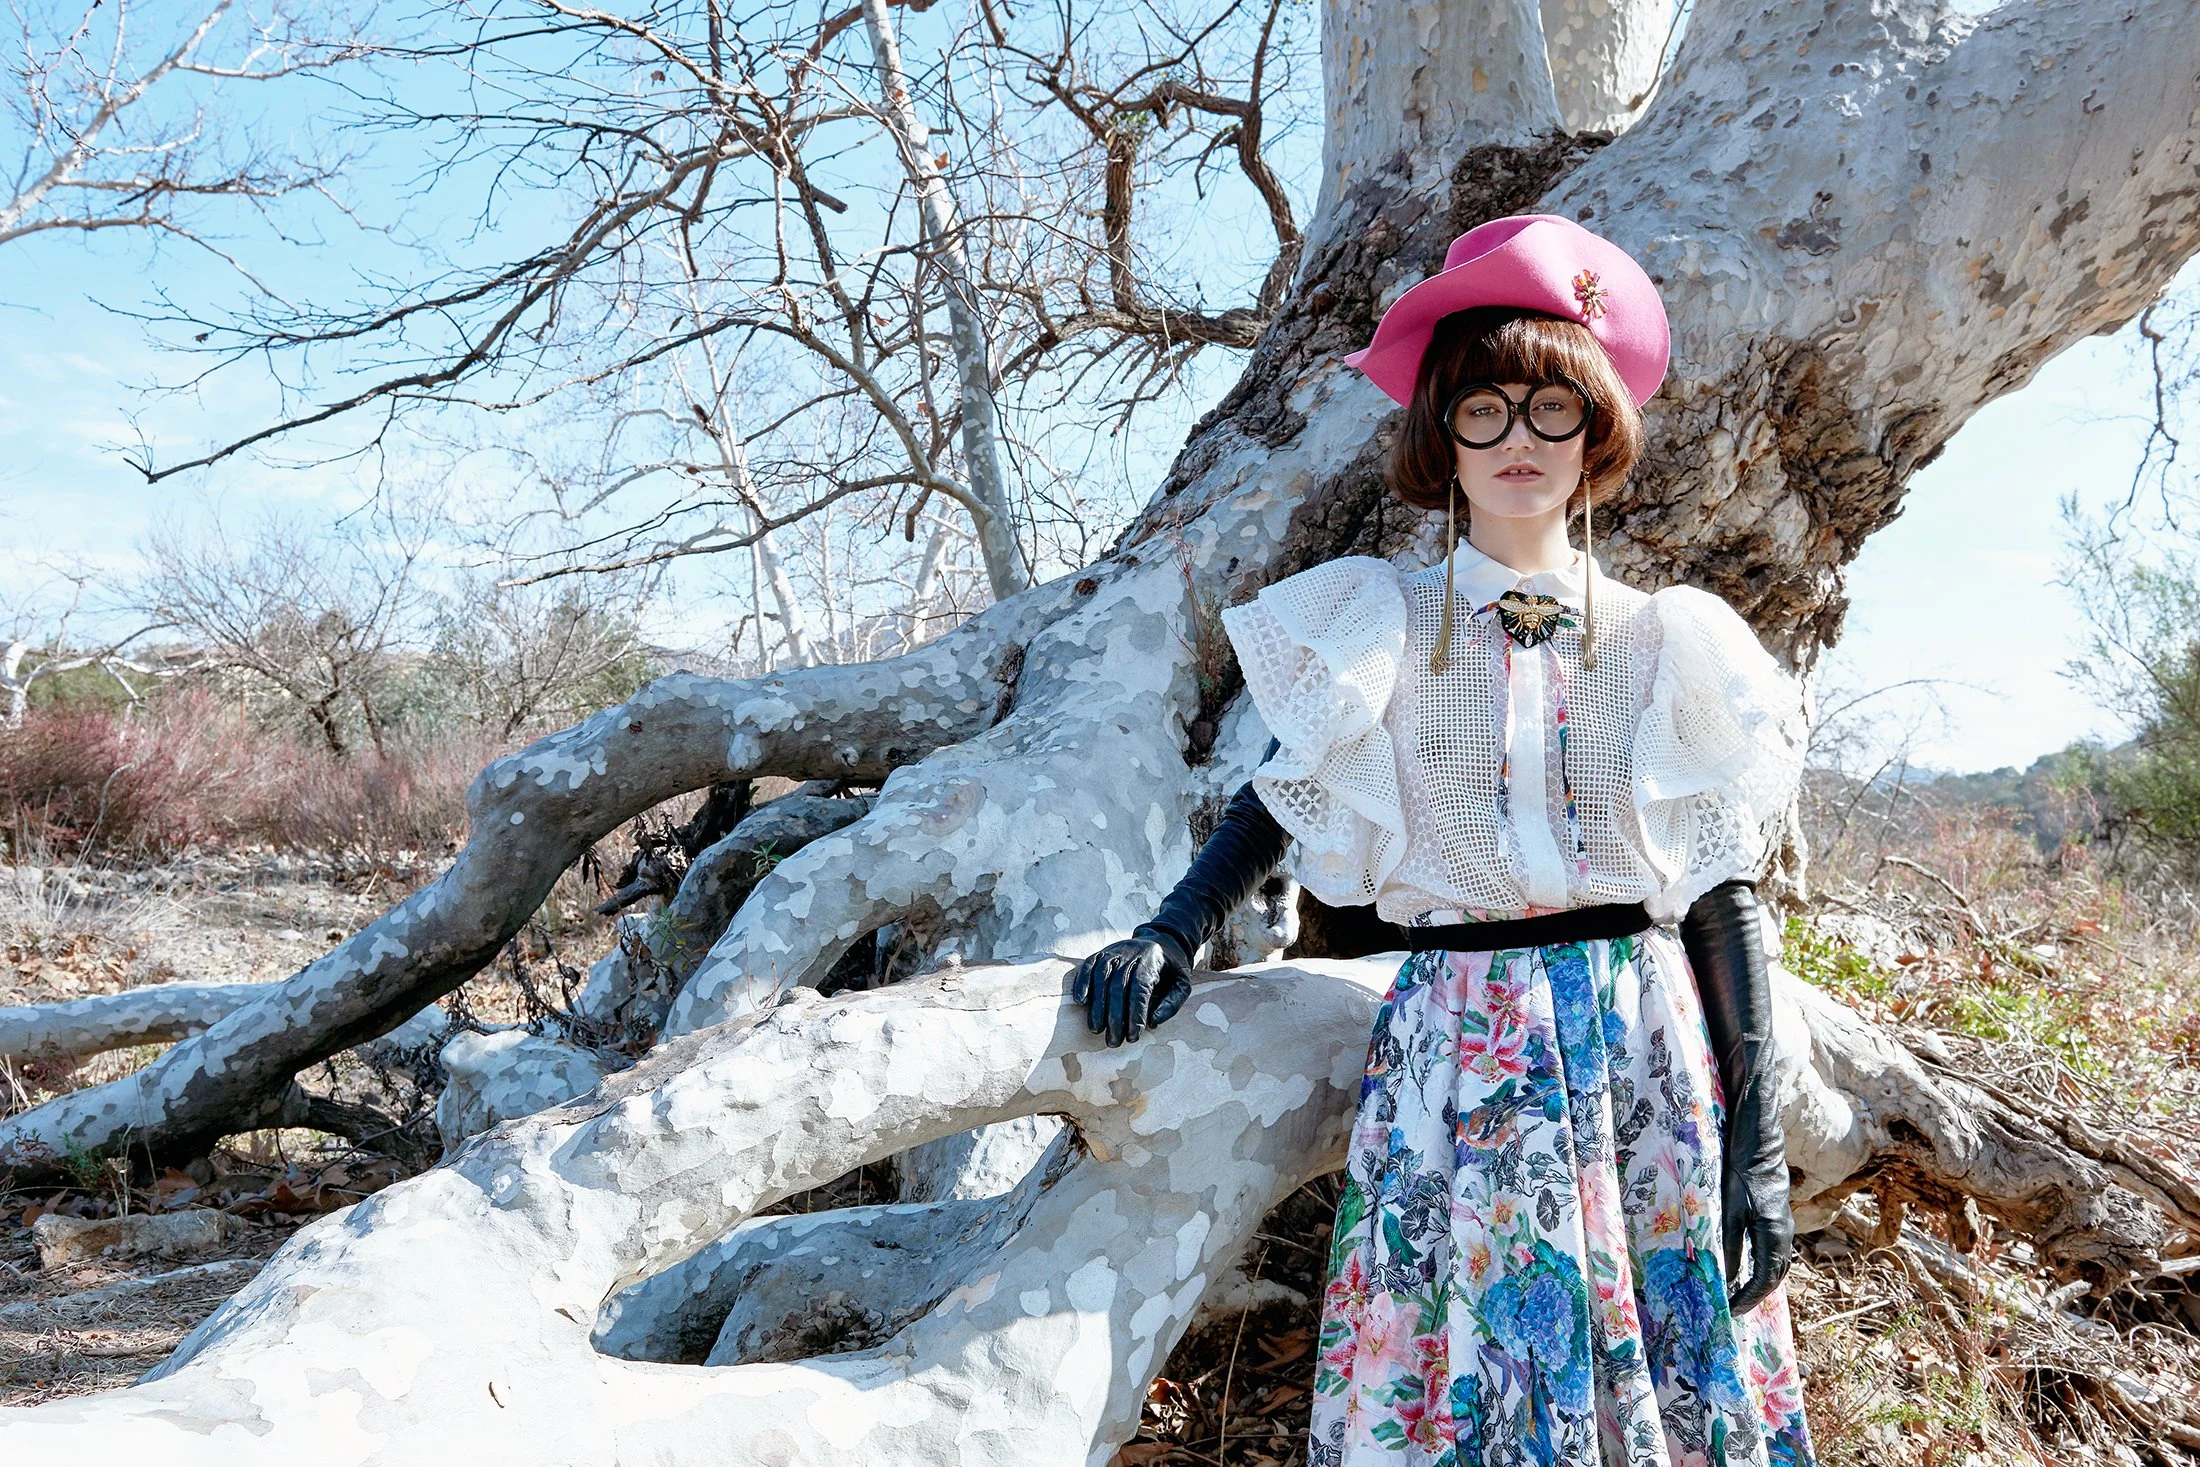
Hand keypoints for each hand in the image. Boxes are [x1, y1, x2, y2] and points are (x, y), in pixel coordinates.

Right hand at [1068, 929, 1192, 1046]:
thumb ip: (1172, 1003)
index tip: (1133, 1036)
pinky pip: (1089, 965)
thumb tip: (1153, 1022)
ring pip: (1101, 976)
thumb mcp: (1183, 983)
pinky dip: (1082, 982)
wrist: (1163, 938)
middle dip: (1114, 1016)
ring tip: (1096, 1029)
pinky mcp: (1103, 952)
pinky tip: (1081, 1001)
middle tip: (1113, 1041)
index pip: (1140, 989)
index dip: (1135, 1014)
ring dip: (1097, 1005)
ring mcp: (1114, 951)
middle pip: (1118, 986)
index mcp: (1152, 961)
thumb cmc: (1172, 968)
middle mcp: (1131, 953)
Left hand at [1720, 1070, 1794, 1315]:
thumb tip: (1725, 1276)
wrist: (1758, 1139)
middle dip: (1755, 1294)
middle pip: (1774, 1276)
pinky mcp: (1777, 1214)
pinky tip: (1743, 1264)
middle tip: (1733, 1307)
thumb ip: (1729, 1244)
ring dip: (1759, 1281)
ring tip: (1737, 1292)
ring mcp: (1783, 1224)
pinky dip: (1760, 1265)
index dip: (1748, 1298)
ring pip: (1775, 1264)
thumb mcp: (1730, 1210)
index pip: (1764, 1279)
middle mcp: (1783, 1233)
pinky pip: (1772, 1250)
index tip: (1731, 1312)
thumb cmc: (1741, 1172)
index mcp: (1773, 1235)